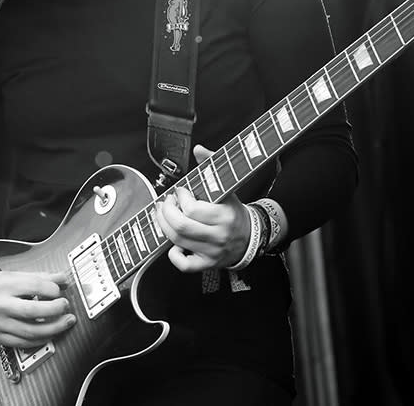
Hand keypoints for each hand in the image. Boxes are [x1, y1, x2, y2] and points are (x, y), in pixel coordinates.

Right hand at [0, 270, 75, 347]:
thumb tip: (62, 280)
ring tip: (65, 322)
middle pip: (33, 311)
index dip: (52, 289)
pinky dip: (40, 340)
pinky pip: (23, 343)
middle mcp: (0, 305)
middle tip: (65, 307)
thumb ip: (40, 277)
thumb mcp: (15, 275)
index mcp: (4, 286)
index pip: (34, 286)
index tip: (58, 290)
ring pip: (30, 331)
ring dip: (54, 328)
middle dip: (55, 310)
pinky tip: (50, 334)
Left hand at [152, 144, 250, 271]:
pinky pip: (184, 265)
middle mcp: (218, 235)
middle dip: (166, 211)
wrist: (250, 237)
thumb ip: (212, 166)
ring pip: (177, 241)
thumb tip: (198, 149)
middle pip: (180, 226)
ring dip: (163, 225)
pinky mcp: (206, 264)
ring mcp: (211, 252)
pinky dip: (174, 254)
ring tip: (163, 214)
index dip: (180, 197)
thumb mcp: (227, 188)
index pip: (192, 209)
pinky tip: (174, 244)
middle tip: (166, 202)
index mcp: (224, 215)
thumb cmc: (234, 211)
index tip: (180, 191)